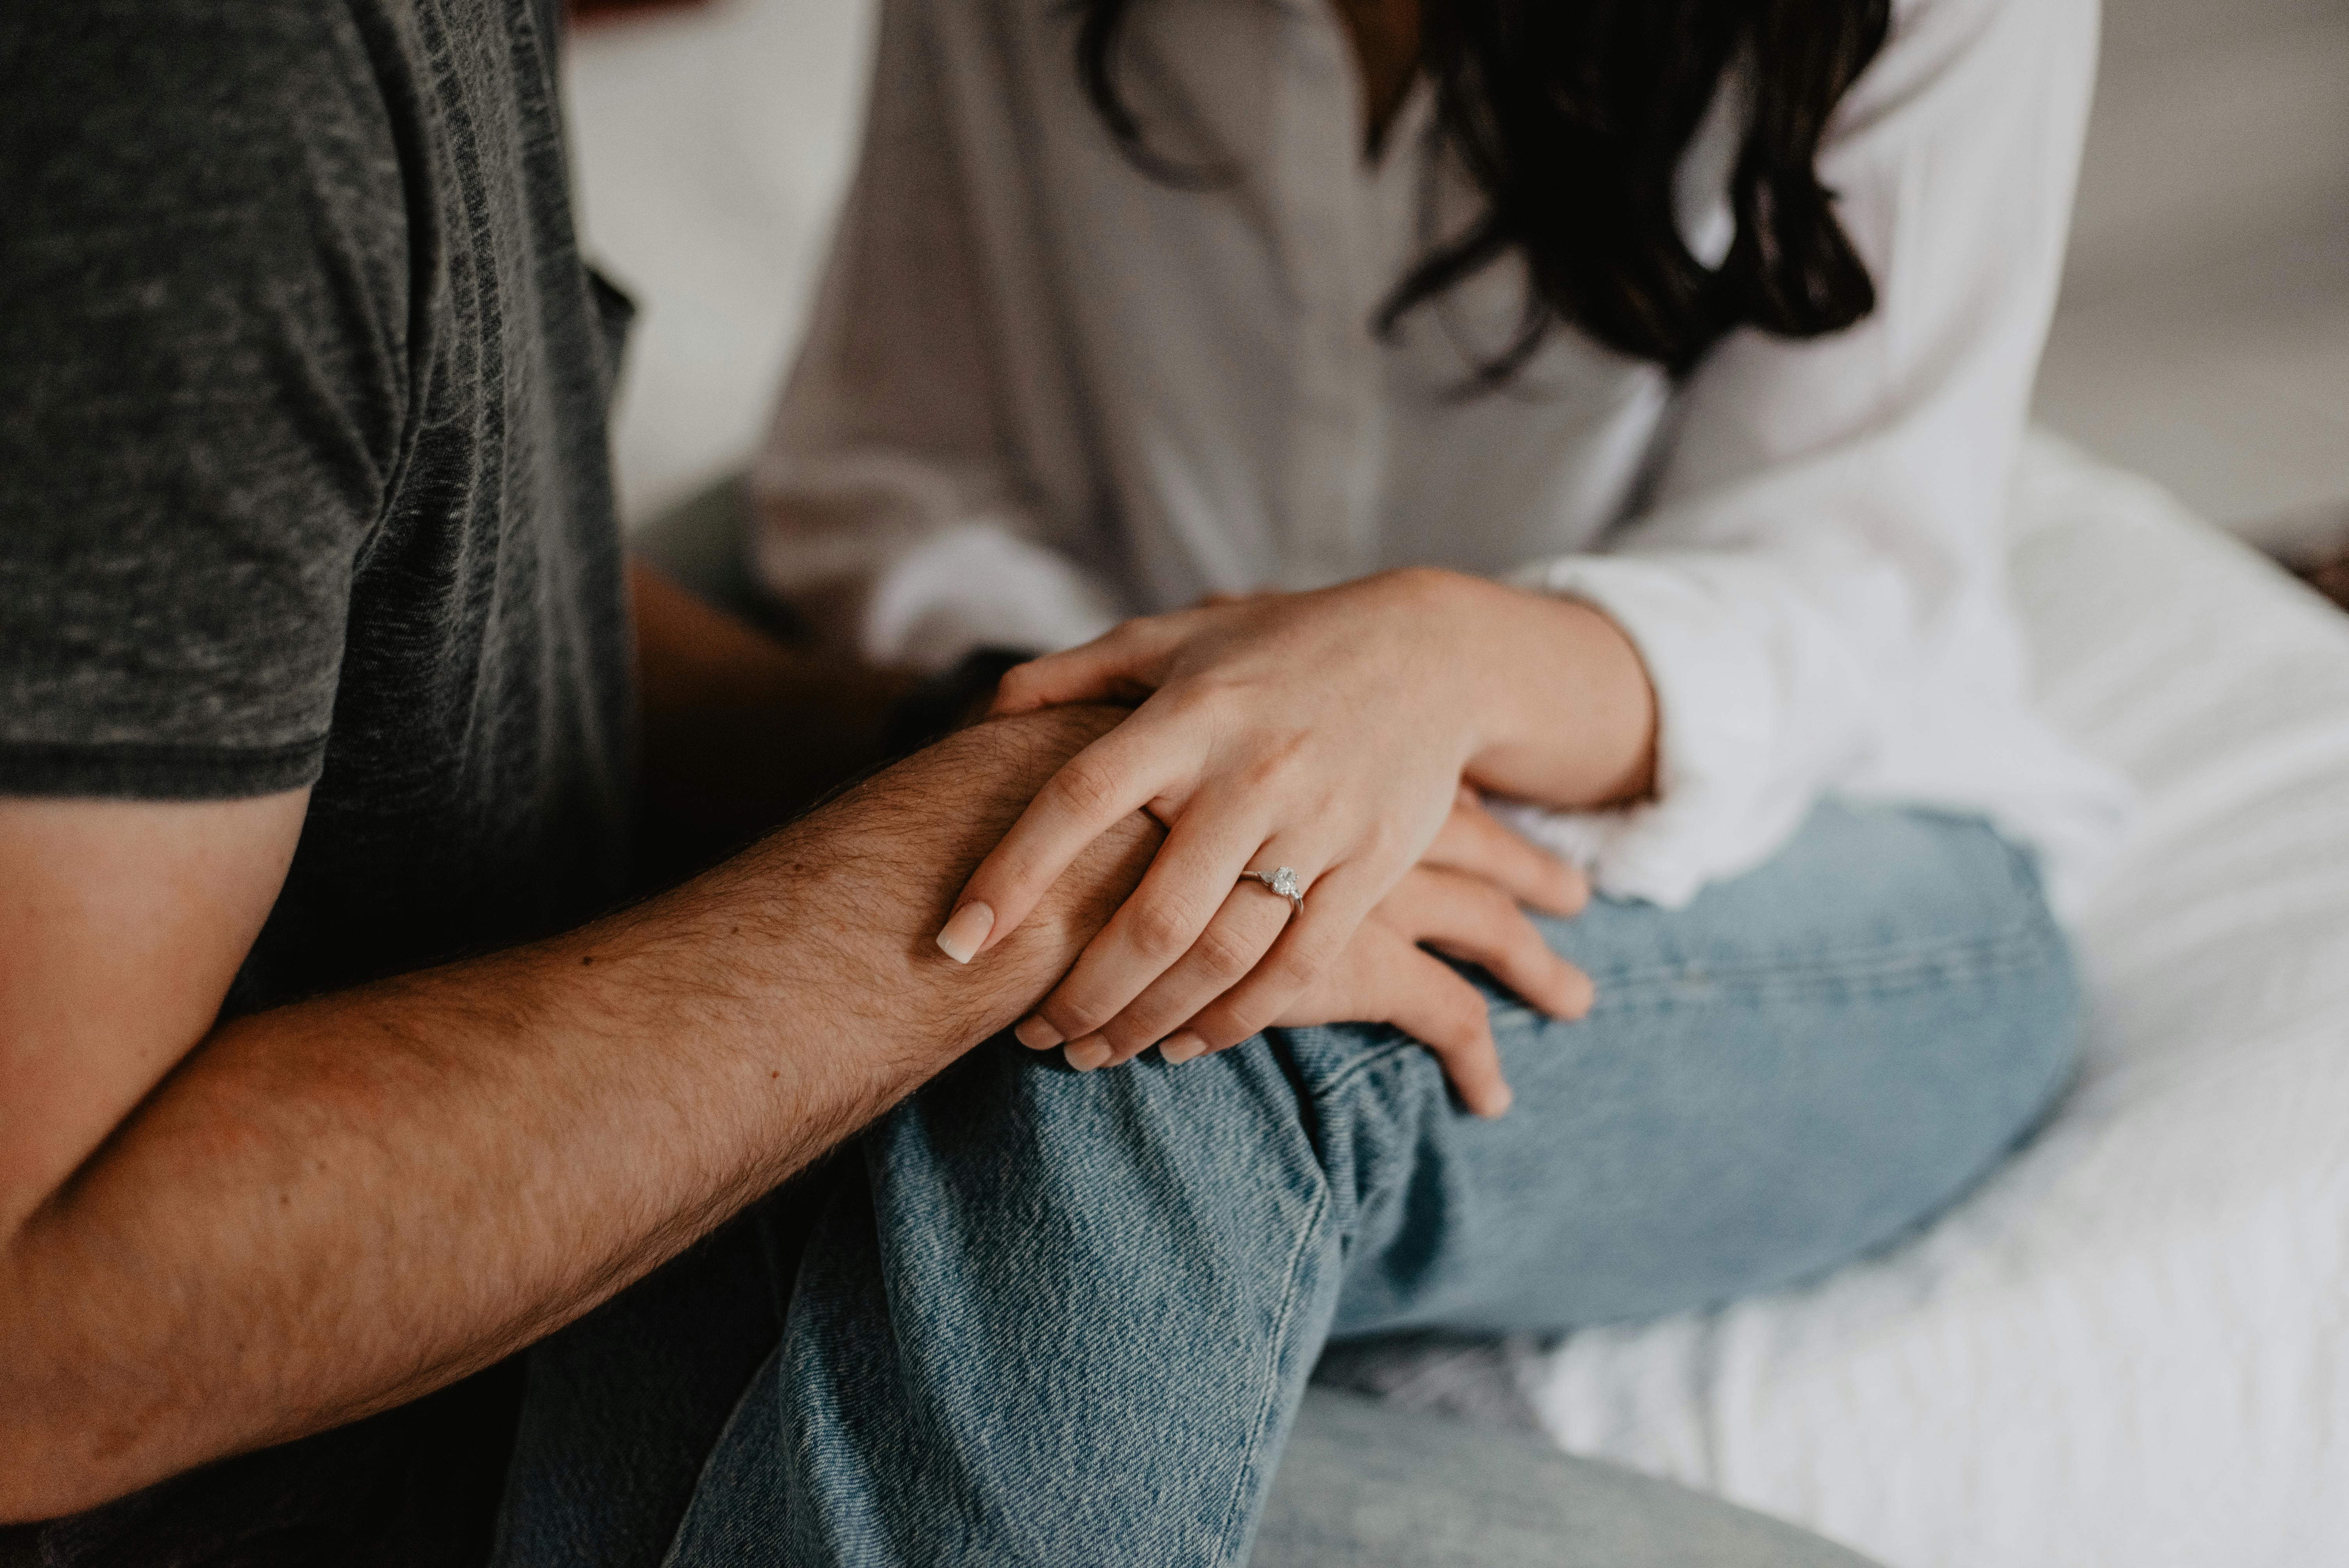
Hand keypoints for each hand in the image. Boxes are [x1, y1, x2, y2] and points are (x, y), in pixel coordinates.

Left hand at [929, 568, 1646, 1115]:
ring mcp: (1315, 823)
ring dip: (1149, 1020)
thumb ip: (1081, 670)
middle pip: (1152, 912)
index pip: (1080, 797)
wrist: (1433, 653)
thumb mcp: (1180, 635)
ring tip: (1094, 1053)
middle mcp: (1247, 772)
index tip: (956, 939)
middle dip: (1082, 991)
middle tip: (1032, 1037)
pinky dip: (1236, 1019)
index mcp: (1186, 714)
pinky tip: (1185, 1045)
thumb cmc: (1282, 646)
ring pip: (1222, 954)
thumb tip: (990, 708)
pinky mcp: (1372, 864)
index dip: (1013, 871)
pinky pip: (1298, 964)